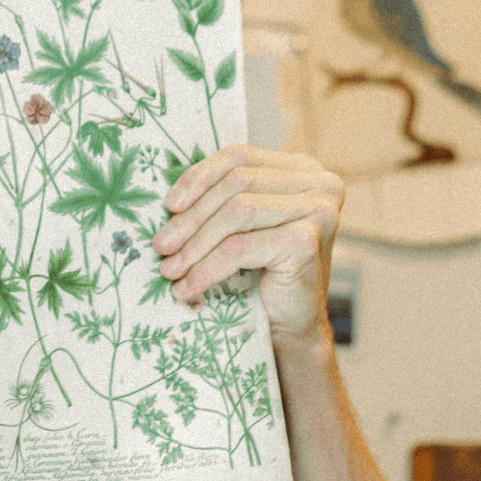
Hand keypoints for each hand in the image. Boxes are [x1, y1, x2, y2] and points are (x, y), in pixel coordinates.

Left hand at [150, 145, 343, 340]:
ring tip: (170, 268)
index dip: (198, 177)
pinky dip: (207, 268)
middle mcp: (319, 182)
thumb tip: (170, 196)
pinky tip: (188, 287)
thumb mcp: (245, 223)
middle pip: (237, 184)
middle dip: (191, 216)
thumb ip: (223, 196)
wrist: (293, 324)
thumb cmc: (264, 271)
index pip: (240, 156)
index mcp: (302, 168)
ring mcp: (318, 210)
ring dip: (195, 244)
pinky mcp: (306, 242)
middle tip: (161, 245)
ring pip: (236, 213)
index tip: (169, 205)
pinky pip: (240, 248)